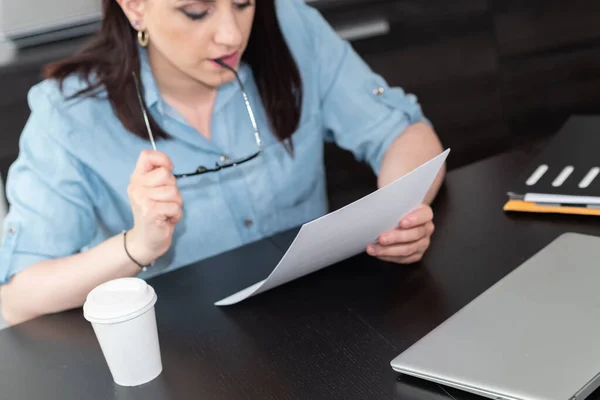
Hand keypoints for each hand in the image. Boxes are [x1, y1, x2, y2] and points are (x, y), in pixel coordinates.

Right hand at [126, 150, 182, 264]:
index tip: (169, 169)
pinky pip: (175, 207)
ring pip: (173, 191)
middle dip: (173, 189)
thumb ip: (158, 176)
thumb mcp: (153, 190)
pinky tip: (166, 220)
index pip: (147, 155)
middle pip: (166, 174)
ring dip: (176, 203)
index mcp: (136, 178)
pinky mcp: (150, 211)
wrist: (146, 240)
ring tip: (166, 211)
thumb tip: (169, 166)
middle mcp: (136, 187)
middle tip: (165, 201)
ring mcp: (141, 199)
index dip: (162, 159)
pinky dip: (176, 215)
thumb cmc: (155, 213)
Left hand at [366, 204, 434, 263]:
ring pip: (407, 249)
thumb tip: (378, 206)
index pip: (424, 216)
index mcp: (425, 213)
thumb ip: (392, 202)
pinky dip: (389, 257)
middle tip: (381, 238)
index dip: (414, 219)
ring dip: (388, 250)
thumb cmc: (397, 209)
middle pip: (414, 235)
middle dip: (396, 237)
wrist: (399, 217)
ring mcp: (423, 243)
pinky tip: (378, 253)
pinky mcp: (416, 254)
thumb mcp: (396, 201)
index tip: (401, 222)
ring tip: (373, 248)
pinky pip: (403, 258)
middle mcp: (427, 229)